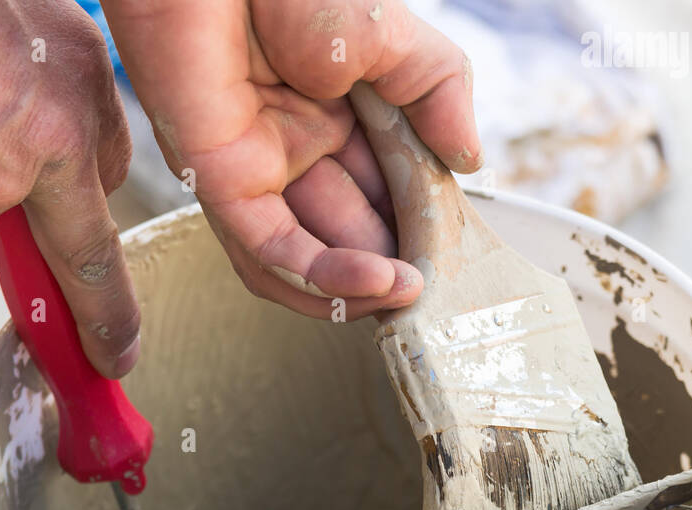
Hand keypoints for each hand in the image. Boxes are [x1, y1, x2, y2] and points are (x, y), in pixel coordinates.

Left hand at [0, 0, 140, 376]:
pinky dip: (11, 89)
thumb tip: (4, 201)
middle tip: (14, 226)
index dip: (103, 316)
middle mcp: (75, 79)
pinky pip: (46, 67)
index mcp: (57, 144)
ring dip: (40, 142)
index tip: (113, 352)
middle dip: (64, 204)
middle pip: (102, 174)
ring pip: (80, 115)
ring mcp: (58, 26)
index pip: (91, 255)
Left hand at [102, 0, 481, 317]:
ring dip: (359, 288)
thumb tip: (470, 162)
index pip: (385, 190)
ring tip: (408, 292)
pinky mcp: (220, 180)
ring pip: (307, 260)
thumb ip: (436, 93)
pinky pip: (271, 249)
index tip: (455, 248)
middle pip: (350, 232)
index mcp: (334, 115)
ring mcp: (256, 169)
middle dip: (395, 261)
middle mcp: (293, 149)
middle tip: (435, 280)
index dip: (420, 224)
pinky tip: (376, 279)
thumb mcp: (392, 35)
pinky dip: (324, 275)